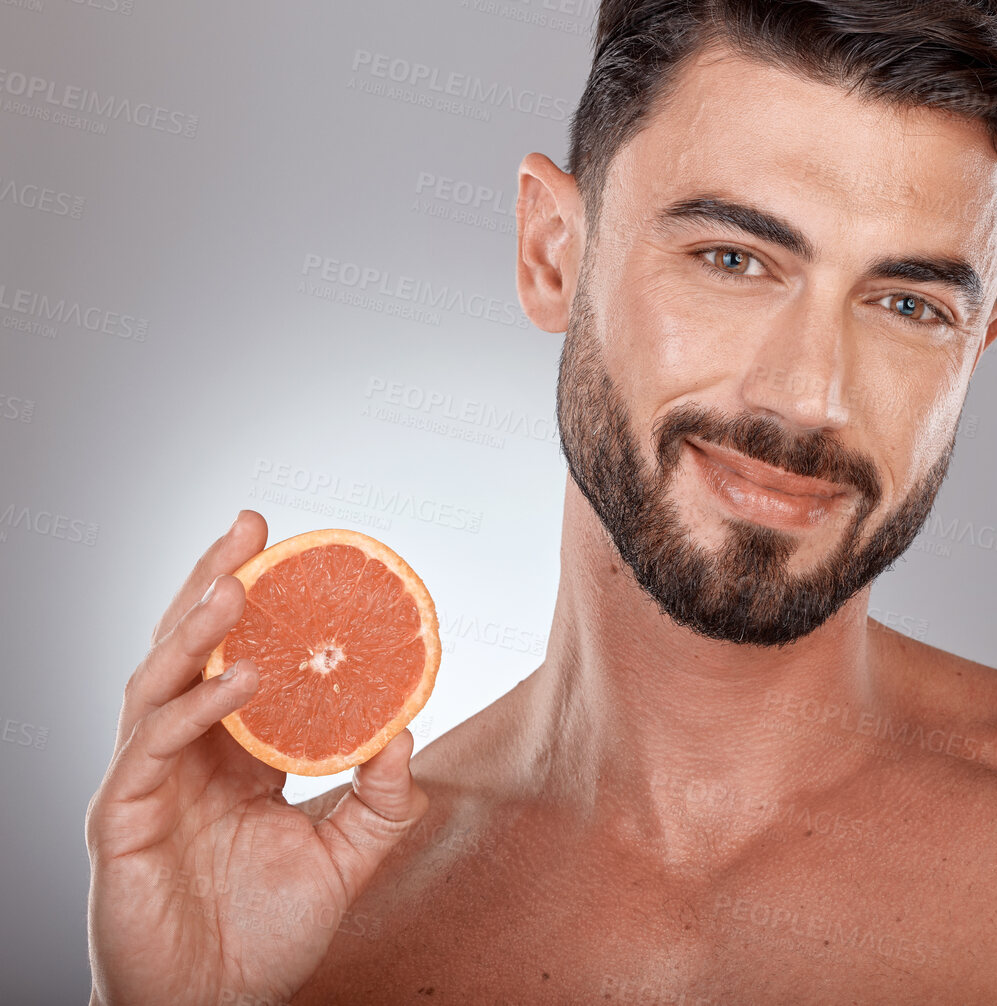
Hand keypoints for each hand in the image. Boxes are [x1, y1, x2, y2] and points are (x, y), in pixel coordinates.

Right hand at [85, 511, 427, 1005]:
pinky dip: (195, 707)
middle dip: (217, 581)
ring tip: (237, 582)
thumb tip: (407, 729)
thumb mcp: (347, 857)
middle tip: (251, 525)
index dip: (259, 605)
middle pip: (191, 650)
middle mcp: (187, 756)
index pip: (241, 660)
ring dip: (196, 627)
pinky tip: (239, 679)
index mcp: (234, 756)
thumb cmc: (266, 936)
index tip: (294, 549)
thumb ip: (381, 798)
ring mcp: (150, 782)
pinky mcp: (124, 819)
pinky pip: (154, 748)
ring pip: (160, 682)